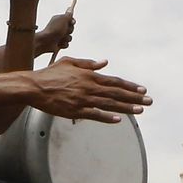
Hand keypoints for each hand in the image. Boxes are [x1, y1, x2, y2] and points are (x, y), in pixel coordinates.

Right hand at [28, 57, 149, 123]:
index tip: (142, 90)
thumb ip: (88, 63)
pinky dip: (107, 117)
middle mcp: (88, 87)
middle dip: (134, 98)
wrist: (33, 86)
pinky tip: (118, 120)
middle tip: (149, 102)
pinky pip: (94, 115)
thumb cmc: (50, 73)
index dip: (129, 86)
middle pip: (116, 93)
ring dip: (126, 108)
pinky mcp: (75, 111)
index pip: (114, 81)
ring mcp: (82, 100)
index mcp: (88, 75)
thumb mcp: (69, 62)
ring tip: (140, 110)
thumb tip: (104, 62)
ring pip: (109, 104)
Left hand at [35, 12, 74, 54]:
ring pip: (69, 37)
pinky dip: (63, 44)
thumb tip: (70, 9)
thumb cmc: (54, 29)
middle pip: (71, 29)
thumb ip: (68, 15)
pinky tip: (58, 43)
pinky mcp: (59, 43)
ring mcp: (59, 36)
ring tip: (59, 38)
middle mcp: (59, 27)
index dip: (72, 22)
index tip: (72, 23)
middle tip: (63, 31)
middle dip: (69, 31)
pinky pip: (67, 44)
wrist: (46, 41)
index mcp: (59, 20)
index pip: (70, 20)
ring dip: (66, 38)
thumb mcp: (63, 19)